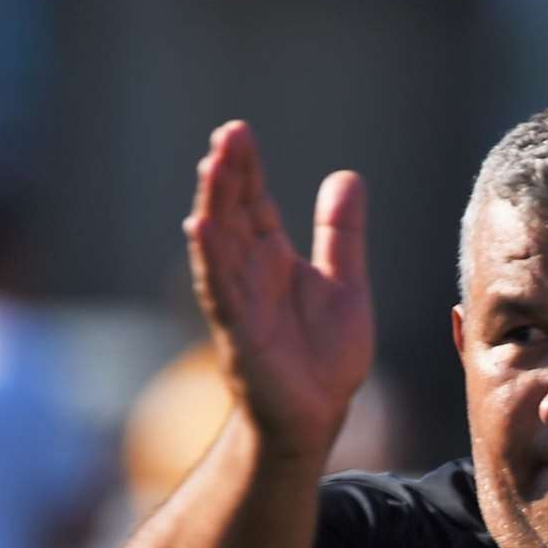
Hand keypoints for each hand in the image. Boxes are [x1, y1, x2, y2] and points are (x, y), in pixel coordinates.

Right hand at [184, 120, 374, 459]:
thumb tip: (346, 176)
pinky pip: (221, 292)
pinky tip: (201, 228)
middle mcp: (250, 275)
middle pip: (233, 216)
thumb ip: (341, 235)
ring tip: (211, 166)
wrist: (318, 416)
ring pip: (221, 247)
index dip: (247, 170)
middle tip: (228, 134)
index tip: (239, 132)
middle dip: (229, 176)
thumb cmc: (324, 357)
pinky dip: (211, 260)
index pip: (254, 204)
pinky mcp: (240, 335)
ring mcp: (240, 304)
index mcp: (273, 261)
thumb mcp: (345, 285)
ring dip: (214, 206)